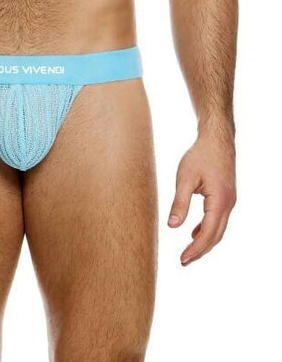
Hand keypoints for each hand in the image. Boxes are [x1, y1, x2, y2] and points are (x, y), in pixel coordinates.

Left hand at [168, 126, 235, 265]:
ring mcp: (230, 201)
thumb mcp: (185, 178)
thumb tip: (172, 226)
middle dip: (200, 250)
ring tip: (189, 252)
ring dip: (205, 241)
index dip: (196, 248)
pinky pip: (218, 219)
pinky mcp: (226, 196)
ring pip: (218, 229)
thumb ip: (179, 203)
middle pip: (216, 235)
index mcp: (219, 201)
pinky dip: (208, 229)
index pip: (208, 232)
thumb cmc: (200, 155)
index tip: (182, 259)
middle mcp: (228, 204)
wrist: (217, 140)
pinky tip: (195, 232)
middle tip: (184, 262)